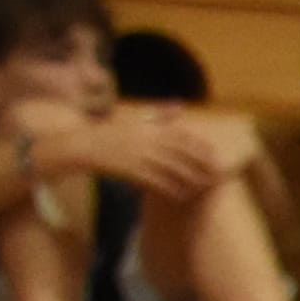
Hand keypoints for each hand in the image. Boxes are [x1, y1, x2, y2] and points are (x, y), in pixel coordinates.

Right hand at [102, 108, 249, 203]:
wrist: (82, 143)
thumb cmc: (110, 129)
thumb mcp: (134, 116)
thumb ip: (158, 112)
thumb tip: (180, 105)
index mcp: (148, 127)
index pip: (180, 136)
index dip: (199, 146)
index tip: (215, 154)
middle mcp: (146, 141)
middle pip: (180, 154)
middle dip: (200, 164)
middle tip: (218, 174)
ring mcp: (138, 156)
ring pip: (170, 169)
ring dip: (189, 179)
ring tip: (204, 187)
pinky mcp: (129, 171)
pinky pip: (154, 182)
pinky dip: (169, 188)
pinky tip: (181, 195)